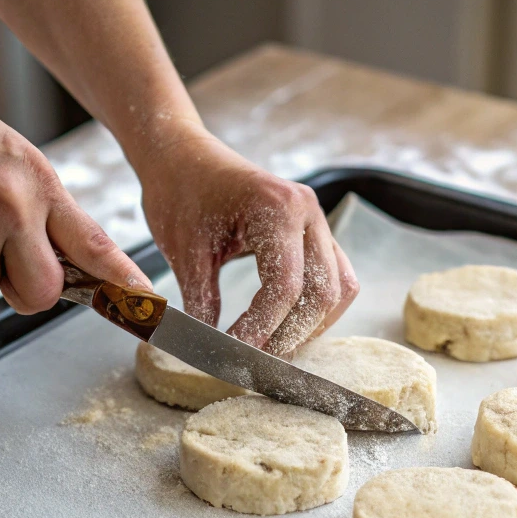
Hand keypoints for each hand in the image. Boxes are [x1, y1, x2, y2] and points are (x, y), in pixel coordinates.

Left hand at [136, 123, 357, 355]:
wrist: (181, 156)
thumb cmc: (178, 193)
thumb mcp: (184, 251)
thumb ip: (201, 301)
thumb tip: (209, 352)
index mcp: (277, 208)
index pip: (285, 287)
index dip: (263, 328)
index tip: (235, 353)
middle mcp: (308, 212)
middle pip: (322, 293)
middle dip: (290, 334)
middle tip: (255, 361)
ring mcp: (316, 222)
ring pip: (338, 289)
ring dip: (310, 326)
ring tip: (271, 349)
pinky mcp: (314, 234)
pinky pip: (334, 278)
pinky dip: (315, 310)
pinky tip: (285, 328)